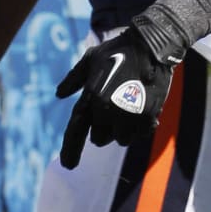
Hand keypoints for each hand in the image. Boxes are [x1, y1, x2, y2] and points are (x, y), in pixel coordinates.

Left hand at [54, 28, 173, 168]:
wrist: (151, 46)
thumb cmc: (118, 50)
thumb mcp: (90, 59)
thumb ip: (74, 79)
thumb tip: (59, 94)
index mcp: (90, 96)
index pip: (76, 130)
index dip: (70, 150)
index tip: (69, 165)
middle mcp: (106, 108)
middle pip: (99, 139)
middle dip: (105, 128)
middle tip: (114, 109)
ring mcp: (127, 114)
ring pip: (121, 139)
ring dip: (124, 128)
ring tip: (129, 106)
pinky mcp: (146, 116)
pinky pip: (139, 135)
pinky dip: (140, 126)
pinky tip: (142, 107)